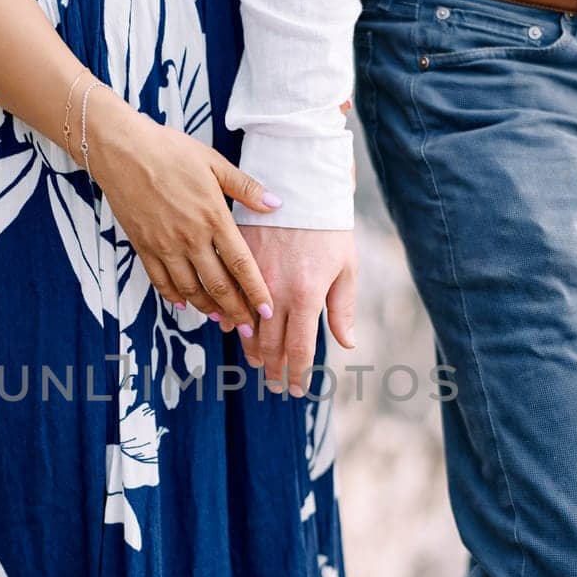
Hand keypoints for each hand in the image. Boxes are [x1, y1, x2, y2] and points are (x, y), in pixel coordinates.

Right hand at [91, 88, 280, 326]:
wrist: (121, 149)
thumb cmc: (169, 150)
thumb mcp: (213, 162)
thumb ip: (245, 187)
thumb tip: (275, 204)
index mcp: (212, 217)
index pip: (240, 264)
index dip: (256, 291)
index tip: (268, 310)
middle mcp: (190, 237)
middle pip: (218, 285)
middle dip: (236, 310)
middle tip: (248, 328)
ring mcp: (164, 245)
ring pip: (190, 289)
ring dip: (208, 308)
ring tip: (221, 318)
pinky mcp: (143, 246)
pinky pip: (160, 281)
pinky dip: (174, 297)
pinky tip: (185, 304)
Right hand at [236, 227, 356, 394]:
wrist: (302, 186)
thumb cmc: (330, 227)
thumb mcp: (346, 267)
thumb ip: (342, 308)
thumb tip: (346, 343)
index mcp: (306, 296)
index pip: (298, 349)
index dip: (297, 374)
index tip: (298, 389)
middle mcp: (276, 291)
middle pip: (270, 344)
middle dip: (274, 370)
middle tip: (276, 386)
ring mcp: (253, 277)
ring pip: (246, 326)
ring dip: (252, 350)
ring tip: (258, 365)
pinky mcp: (238, 260)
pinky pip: (230, 298)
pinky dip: (231, 319)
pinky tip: (233, 330)